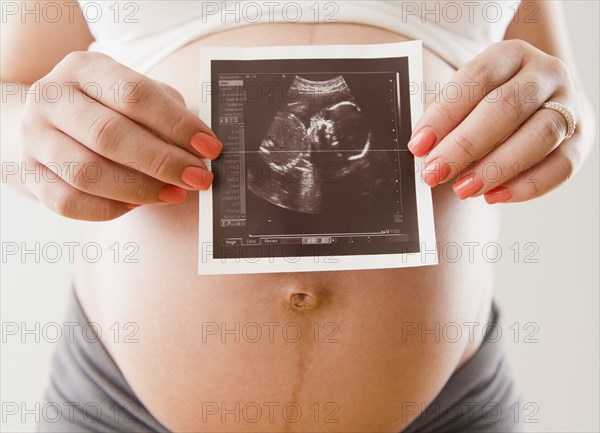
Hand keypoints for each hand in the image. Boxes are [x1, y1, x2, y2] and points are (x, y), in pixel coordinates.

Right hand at [20, 51, 221, 220]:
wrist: (44, 122)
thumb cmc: (104, 108)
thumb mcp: (132, 95)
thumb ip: (165, 114)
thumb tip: (201, 148)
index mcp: (83, 68)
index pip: (134, 95)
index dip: (177, 125)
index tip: (210, 148)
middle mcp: (51, 98)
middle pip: (110, 135)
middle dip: (164, 162)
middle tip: (198, 178)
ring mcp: (34, 138)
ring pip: (88, 173)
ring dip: (141, 190)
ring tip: (176, 194)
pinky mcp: (30, 175)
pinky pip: (70, 203)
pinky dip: (110, 208)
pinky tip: (138, 204)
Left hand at [407, 40, 582, 203]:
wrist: (543, 97)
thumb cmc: (492, 99)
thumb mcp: (469, 94)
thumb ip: (448, 117)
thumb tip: (423, 149)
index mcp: (511, 55)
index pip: (476, 78)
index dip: (444, 114)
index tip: (419, 145)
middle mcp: (545, 74)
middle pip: (506, 107)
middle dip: (465, 145)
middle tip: (435, 172)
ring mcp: (569, 105)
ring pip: (538, 137)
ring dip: (496, 168)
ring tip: (463, 189)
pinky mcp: (581, 139)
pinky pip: (562, 166)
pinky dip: (527, 186)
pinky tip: (495, 196)